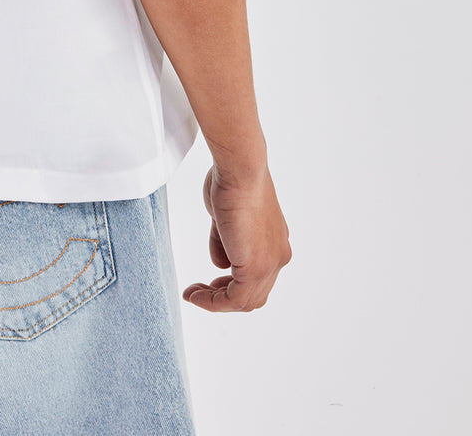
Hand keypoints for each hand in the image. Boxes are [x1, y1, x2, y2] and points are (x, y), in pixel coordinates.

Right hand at [183, 162, 291, 311]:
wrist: (241, 169)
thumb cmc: (232, 179)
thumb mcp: (225, 216)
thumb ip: (223, 241)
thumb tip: (220, 262)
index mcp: (274, 241)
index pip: (257, 276)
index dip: (232, 283)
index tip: (210, 280)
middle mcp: (278, 255)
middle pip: (254, 293)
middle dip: (224, 296)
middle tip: (200, 292)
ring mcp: (270, 263)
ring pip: (245, 300)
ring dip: (216, 301)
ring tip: (194, 294)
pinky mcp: (256, 267)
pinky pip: (235, 299)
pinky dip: (214, 302)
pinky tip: (196, 295)